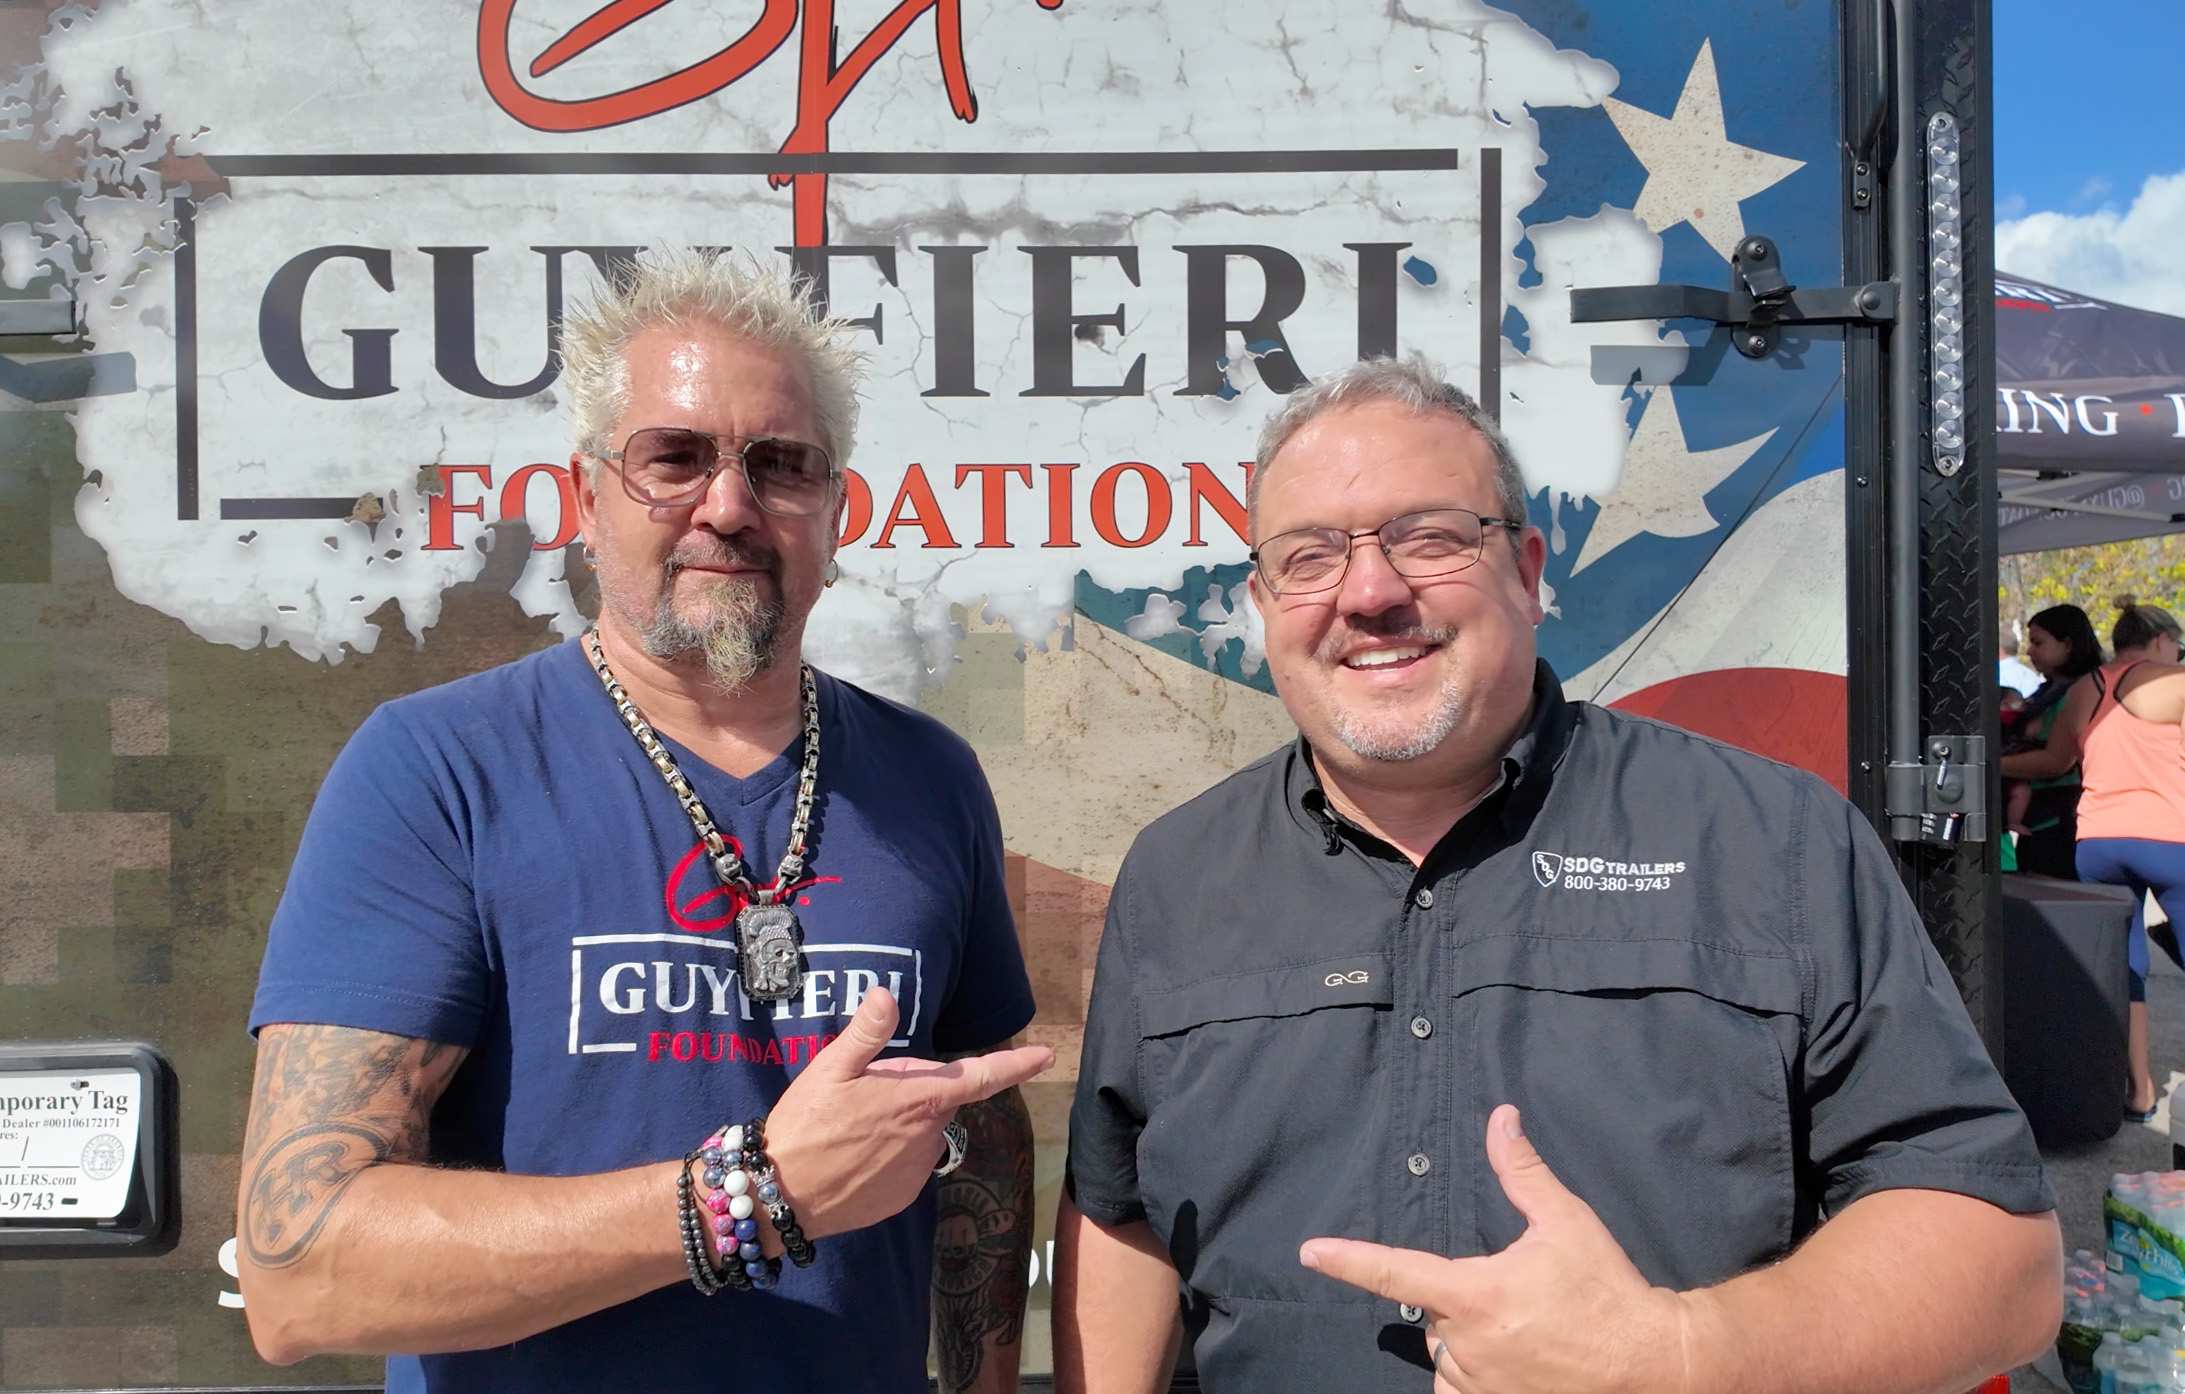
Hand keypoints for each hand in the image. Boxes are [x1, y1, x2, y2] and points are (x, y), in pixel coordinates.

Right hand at [762, 988, 1051, 1242]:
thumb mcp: (830, 1069)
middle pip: (936, 1102)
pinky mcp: (902, 1197)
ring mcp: (917, 1172)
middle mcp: (929, 1137)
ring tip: (850, 1130)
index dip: (1017, 1064)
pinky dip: (887, 1158)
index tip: (1047, 1056)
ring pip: (921, 1135)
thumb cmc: (806, 1125)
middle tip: (862, 1096)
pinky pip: (905, 1166)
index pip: (982, 1077)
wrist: (781, 1195)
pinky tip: (852, 1158)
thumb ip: (866, 1033)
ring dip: (899, 1127)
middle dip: (912, 1093)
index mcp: (919, 1099)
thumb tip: (887, 993)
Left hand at [1299, 1105, 1688, 1393]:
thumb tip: (1500, 1118)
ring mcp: (1479, 1384)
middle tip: (1516, 1298)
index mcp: (1475, 1296)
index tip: (1311, 1252)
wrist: (1651, 1363)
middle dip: (1458, 1303)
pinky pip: (1457, 1393)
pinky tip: (1504, 1366)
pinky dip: (1468, 1377)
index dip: (1348, 1260)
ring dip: (1468, 1342)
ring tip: (1523, 1333)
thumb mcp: (1565, 1222)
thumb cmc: (1606, 1291)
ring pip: (1446, 1356)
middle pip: (1433, 1316)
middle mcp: (1467, 1345)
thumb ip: (1522, 1173)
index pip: (1395, 1272)